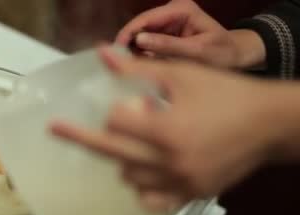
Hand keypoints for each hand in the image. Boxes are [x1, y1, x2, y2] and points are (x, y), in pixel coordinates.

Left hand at [50, 48, 281, 210]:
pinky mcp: (190, 195)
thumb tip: (104, 55)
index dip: (113, 111)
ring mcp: (180, 183)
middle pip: (112, 153)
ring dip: (121, 159)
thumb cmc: (228, 96)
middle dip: (83, 138)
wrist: (271, 124)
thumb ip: (138, 69)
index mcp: (167, 130)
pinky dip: (141, 188)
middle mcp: (170, 162)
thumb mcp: (183, 75)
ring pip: (129, 177)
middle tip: (57, 130)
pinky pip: (151, 201)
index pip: (116, 124)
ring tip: (131, 144)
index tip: (115, 105)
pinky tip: (142, 173)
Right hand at [116, 0, 264, 69]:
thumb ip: (169, 46)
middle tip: (118, 64)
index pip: (146, 18)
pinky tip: (137, 66)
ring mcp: (167, 20)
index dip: (128, 34)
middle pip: (140, 25)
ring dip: (132, 50)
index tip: (115, 52)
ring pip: (140, 34)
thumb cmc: (222, 53)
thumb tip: (140, 40)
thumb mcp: (197, 52)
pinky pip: (146, 41)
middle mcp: (172, 10)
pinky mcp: (165, 32)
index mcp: (181, 9)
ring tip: (126, 68)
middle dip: (128, 43)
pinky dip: (141, 53)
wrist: (235, 56)